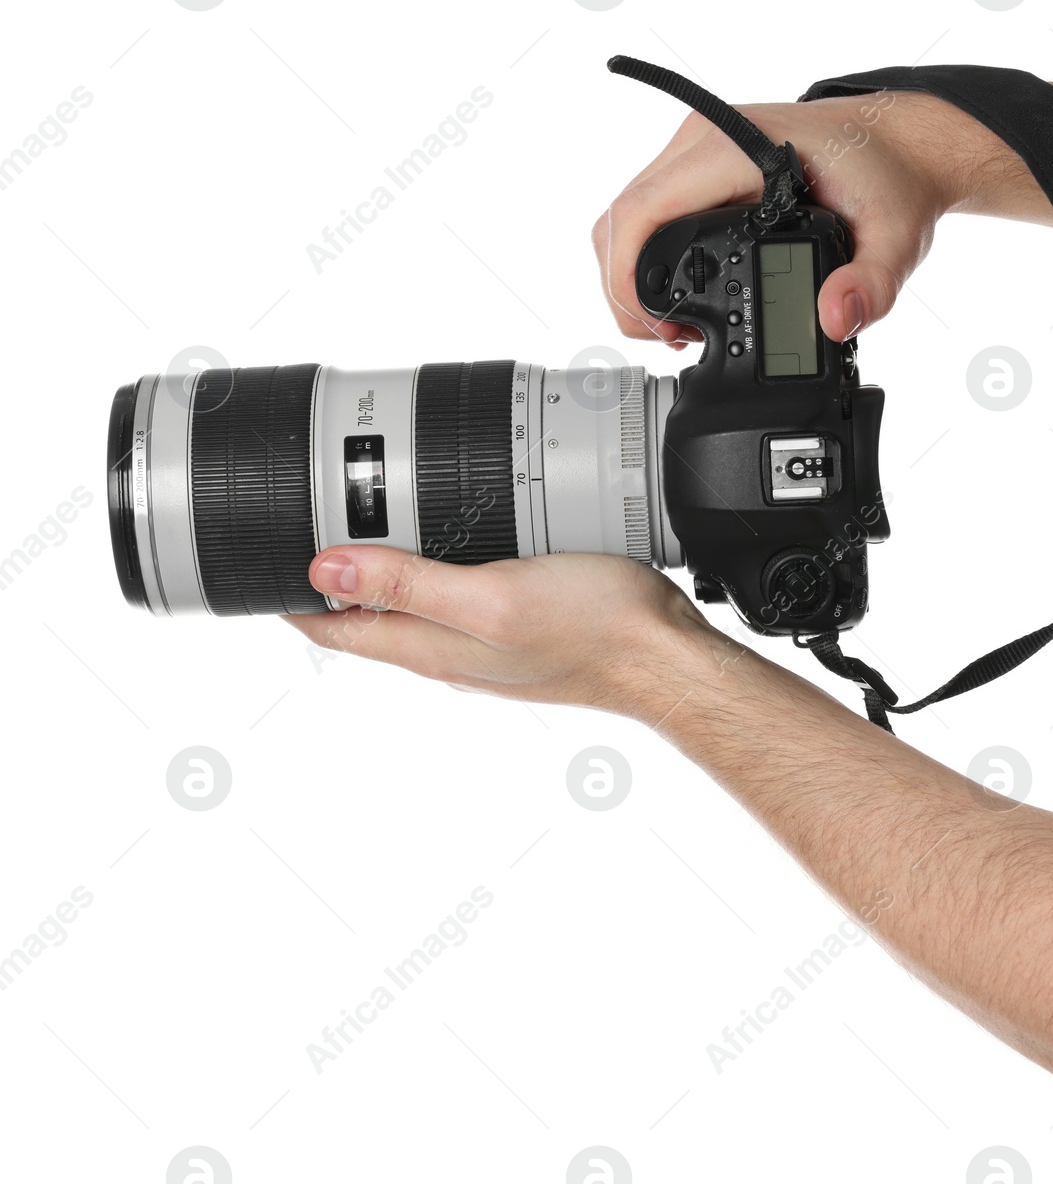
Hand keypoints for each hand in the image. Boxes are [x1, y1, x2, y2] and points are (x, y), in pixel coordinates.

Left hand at [282, 545, 713, 718]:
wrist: (666, 657)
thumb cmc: (594, 630)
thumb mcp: (489, 597)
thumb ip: (408, 584)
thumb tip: (324, 570)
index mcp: (430, 648)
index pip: (332, 628)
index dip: (287, 597)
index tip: (256, 561)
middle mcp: (449, 652)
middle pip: (365, 618)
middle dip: (328, 579)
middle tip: (303, 526)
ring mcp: (484, 644)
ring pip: (410, 608)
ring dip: (380, 575)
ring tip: (362, 528)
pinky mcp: (519, 630)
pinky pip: (456, 601)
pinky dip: (434, 573)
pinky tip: (453, 545)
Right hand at [592, 90, 971, 346]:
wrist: (898, 143)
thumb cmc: (889, 178)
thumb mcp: (895, 239)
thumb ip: (871, 285)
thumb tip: (833, 319)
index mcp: (738, 147)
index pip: (644, 210)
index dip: (629, 279)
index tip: (662, 330)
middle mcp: (705, 139)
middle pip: (621, 219)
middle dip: (628, 292)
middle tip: (673, 339)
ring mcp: (695, 148)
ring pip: (626, 217)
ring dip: (632, 278)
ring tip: (677, 325)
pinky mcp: (696, 165)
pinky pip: (647, 213)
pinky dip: (647, 260)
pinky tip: (682, 295)